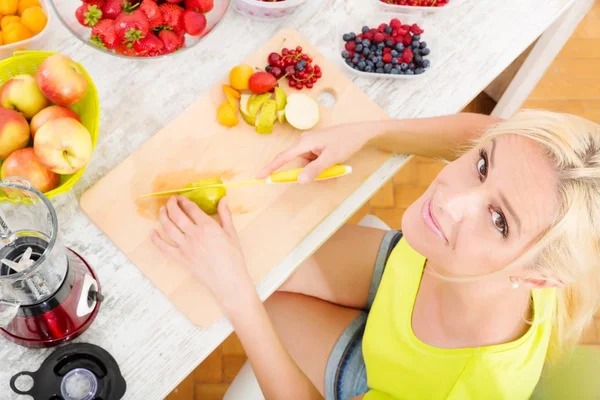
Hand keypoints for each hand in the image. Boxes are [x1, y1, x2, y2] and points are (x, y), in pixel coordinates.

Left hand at [151, 196, 251, 305]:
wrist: (228, 279)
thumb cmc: (233, 257)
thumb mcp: (232, 233)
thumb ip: (225, 215)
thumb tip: (223, 199)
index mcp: (207, 226)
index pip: (191, 208)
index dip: (184, 200)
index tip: (181, 197)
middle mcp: (193, 234)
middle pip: (176, 214)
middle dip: (171, 204)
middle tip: (171, 200)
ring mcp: (184, 246)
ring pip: (168, 227)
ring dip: (162, 216)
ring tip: (162, 210)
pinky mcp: (180, 258)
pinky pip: (163, 247)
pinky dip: (155, 239)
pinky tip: (153, 232)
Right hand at [257, 123, 373, 182]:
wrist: (360, 132)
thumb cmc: (346, 142)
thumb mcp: (331, 158)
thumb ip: (315, 170)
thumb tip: (299, 180)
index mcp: (304, 142)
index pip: (283, 157)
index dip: (270, 168)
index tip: (259, 176)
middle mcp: (304, 142)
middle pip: (299, 165)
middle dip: (312, 173)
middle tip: (329, 175)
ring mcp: (311, 144)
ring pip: (308, 165)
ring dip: (320, 171)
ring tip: (336, 168)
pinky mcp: (317, 147)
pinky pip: (314, 162)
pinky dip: (322, 167)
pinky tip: (334, 164)